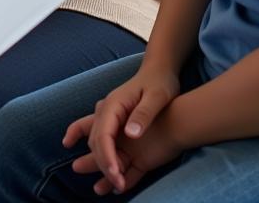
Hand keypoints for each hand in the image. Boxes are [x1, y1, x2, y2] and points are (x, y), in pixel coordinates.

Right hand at [63, 64, 180, 192]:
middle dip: (104, 164)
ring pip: (98, 144)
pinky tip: (97, 167)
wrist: (161, 71)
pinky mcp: (120, 125)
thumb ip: (144, 114)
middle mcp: (108, 112)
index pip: (103, 134)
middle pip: (98, 142)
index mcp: (114, 105)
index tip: (115, 174)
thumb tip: (131, 134)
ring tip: (103, 186)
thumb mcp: (157, 96)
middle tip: (117, 184)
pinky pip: (105, 142)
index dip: (107, 156)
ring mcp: (113, 118)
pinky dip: (100, 155)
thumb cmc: (160, 82)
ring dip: (100, 164)